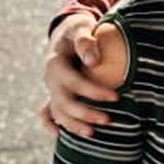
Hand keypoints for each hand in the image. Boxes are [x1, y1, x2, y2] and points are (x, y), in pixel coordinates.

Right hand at [41, 12, 116, 137]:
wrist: (66, 32)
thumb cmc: (78, 29)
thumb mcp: (81, 27)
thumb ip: (86, 41)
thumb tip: (93, 62)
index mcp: (56, 63)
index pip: (74, 82)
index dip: (93, 92)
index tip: (116, 97)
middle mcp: (50, 79)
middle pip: (64, 102)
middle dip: (85, 113)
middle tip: (109, 120)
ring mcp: (51, 88)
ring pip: (57, 112)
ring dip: (73, 124)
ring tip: (92, 134)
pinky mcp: (55, 93)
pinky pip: (47, 113)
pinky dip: (50, 124)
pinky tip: (60, 136)